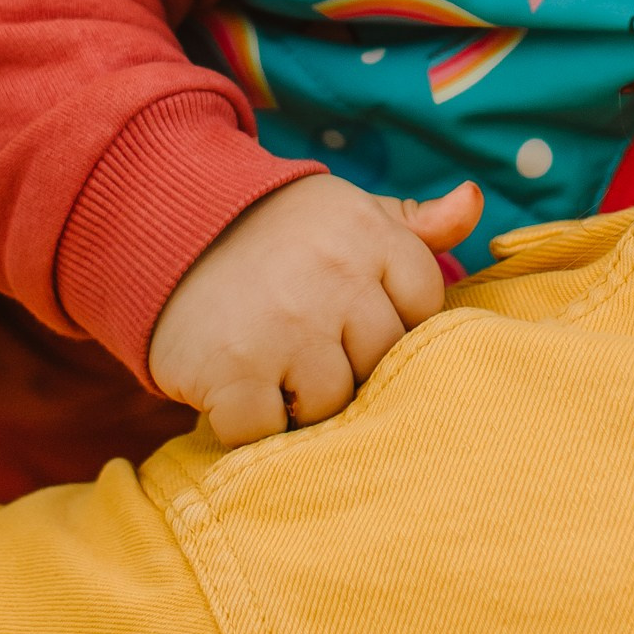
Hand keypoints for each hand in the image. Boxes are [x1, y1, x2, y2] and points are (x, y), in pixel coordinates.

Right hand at [147, 173, 481, 442]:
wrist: (160, 223)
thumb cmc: (272, 231)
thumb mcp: (346, 212)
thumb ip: (416, 223)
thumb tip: (473, 203)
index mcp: (370, 236)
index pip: (425, 308)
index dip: (393, 322)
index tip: (357, 317)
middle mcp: (334, 279)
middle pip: (383, 362)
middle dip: (351, 363)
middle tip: (311, 346)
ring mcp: (284, 328)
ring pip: (332, 402)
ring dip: (302, 398)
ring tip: (274, 366)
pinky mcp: (232, 373)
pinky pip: (267, 430)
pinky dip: (251, 424)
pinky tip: (238, 389)